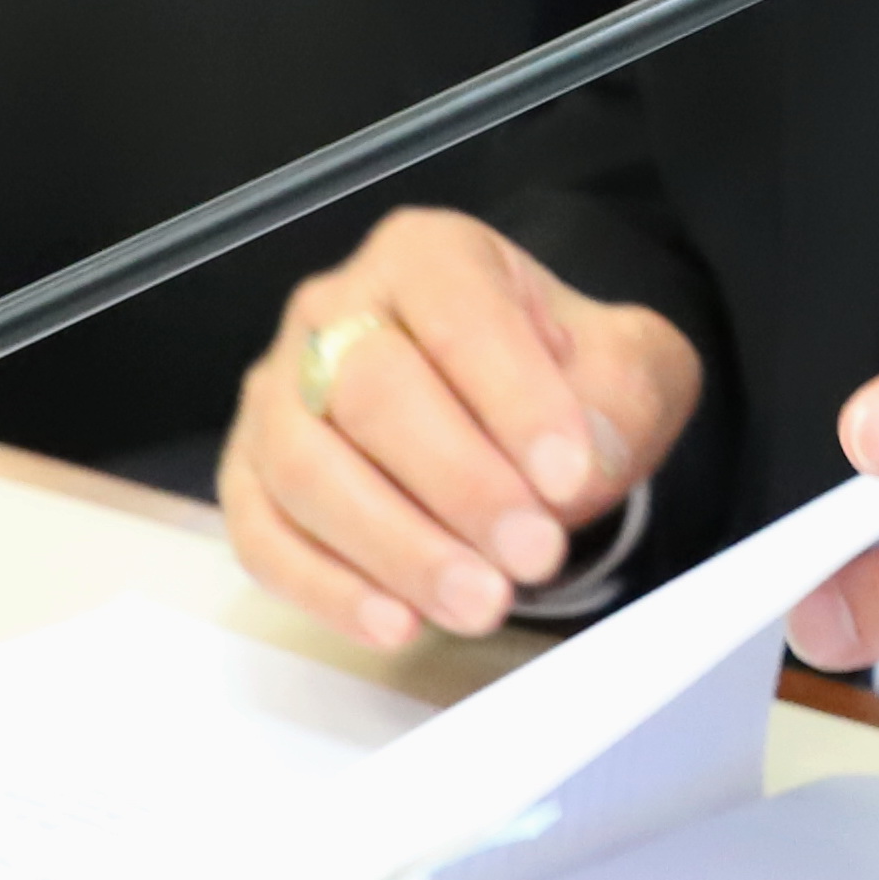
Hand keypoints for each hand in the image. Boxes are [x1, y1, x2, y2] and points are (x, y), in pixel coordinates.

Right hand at [218, 209, 701, 650]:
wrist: (521, 422)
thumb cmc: (563, 383)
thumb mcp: (629, 366)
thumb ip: (619, 395)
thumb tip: (575, 460)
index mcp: (428, 256)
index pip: (458, 316)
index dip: (512, 399)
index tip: (569, 476)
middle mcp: (334, 312)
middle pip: (368, 392)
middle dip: (458, 484)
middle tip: (533, 553)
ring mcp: (278, 395)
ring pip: (306, 470)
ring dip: (396, 548)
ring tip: (480, 602)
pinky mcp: (250, 477)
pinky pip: (262, 537)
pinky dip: (326, 589)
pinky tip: (397, 623)